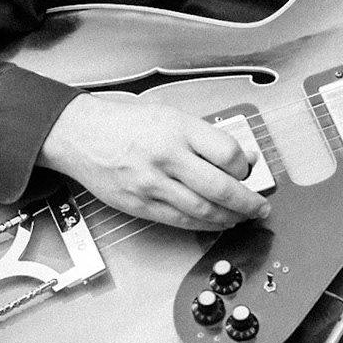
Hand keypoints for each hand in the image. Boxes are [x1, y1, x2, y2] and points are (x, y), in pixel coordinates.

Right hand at [39, 93, 270, 230]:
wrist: (81, 135)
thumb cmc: (126, 124)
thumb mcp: (173, 117)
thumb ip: (208, 138)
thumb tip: (243, 158)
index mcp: (178, 130)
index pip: (227, 154)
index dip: (245, 168)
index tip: (249, 171)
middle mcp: (166, 158)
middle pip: (220, 188)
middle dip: (248, 202)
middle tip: (261, 207)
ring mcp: (152, 184)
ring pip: (203, 210)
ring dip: (230, 218)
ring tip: (243, 217)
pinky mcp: (141, 205)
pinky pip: (181, 221)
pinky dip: (205, 225)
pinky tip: (218, 222)